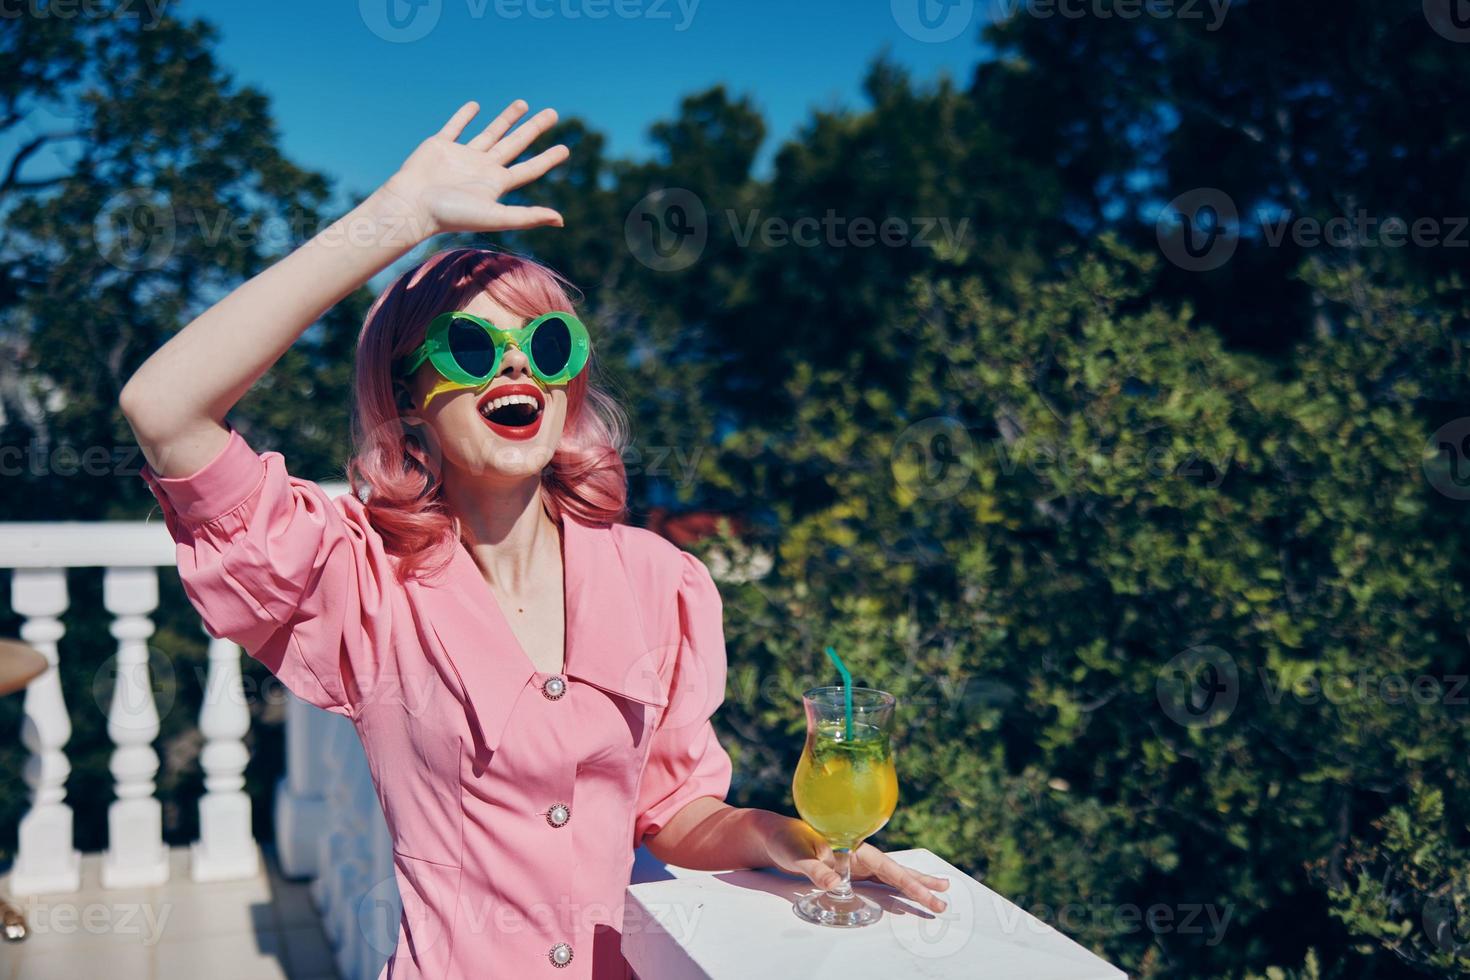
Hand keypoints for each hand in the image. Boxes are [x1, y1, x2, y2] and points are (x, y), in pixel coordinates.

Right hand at [381, 99, 567, 238]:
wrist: (413, 205)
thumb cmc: (452, 214)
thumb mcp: (495, 217)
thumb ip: (528, 217)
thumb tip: (561, 221)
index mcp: (496, 184)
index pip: (529, 169)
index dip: (548, 159)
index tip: (566, 149)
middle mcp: (482, 169)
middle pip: (515, 144)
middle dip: (534, 129)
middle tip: (553, 114)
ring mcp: (461, 157)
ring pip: (490, 132)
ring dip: (507, 118)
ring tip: (523, 103)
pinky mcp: (440, 146)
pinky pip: (455, 127)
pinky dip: (465, 116)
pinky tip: (475, 106)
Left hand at [761, 814, 950, 913]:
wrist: (775, 834)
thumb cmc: (786, 841)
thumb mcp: (797, 856)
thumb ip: (816, 870)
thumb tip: (834, 883)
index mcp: (853, 847)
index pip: (888, 868)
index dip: (909, 883)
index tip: (929, 894)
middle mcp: (859, 853)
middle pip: (895, 870)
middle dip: (920, 884)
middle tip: (945, 897)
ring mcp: (856, 861)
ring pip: (890, 873)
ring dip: (913, 882)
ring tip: (937, 889)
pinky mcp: (850, 868)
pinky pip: (878, 878)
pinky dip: (895, 884)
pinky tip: (906, 888)